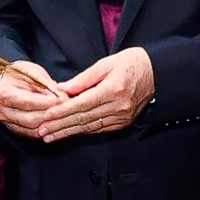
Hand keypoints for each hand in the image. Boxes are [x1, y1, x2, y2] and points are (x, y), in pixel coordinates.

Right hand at [0, 60, 63, 136]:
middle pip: (30, 119)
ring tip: (64, 111)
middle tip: (68, 105)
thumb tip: (61, 96)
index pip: (28, 102)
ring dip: (51, 122)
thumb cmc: (22, 74)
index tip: (64, 98)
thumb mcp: (34, 72)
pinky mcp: (15, 130)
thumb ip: (46, 85)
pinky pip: (33, 134)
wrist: (11, 81)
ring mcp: (7, 123)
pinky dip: (47, 128)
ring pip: (33, 129)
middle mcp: (1, 111)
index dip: (47, 102)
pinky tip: (57, 119)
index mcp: (2, 93)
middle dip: (52, 113)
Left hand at [40, 49, 155, 141]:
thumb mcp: (106, 64)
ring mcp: (122, 117)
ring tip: (50, 136)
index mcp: (113, 89)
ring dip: (68, 133)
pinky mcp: (124, 123)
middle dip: (60, 127)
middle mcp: (118, 106)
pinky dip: (82, 131)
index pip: (81, 105)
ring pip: (89, 128)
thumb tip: (61, 90)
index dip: (61, 112)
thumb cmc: (131, 63)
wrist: (157, 73)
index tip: (46, 117)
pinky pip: (99, 129)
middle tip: (42, 132)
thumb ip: (83, 79)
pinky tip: (69, 133)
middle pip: (83, 119)